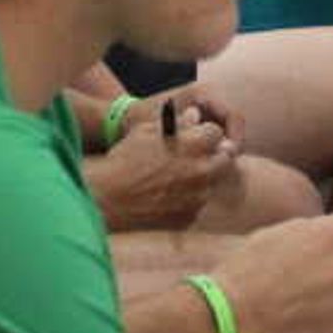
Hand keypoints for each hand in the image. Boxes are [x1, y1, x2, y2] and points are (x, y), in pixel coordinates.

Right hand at [84, 94, 238, 232]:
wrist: (108, 199)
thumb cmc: (123, 160)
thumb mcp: (146, 132)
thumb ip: (177, 123)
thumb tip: (195, 116)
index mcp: (194, 145)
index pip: (216, 132)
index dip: (205, 132)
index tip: (197, 135)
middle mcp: (202, 171)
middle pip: (224, 158)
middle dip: (213, 153)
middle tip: (197, 155)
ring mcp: (197, 197)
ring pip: (211, 183)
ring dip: (202, 177)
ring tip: (176, 177)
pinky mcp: (189, 217)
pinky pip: (197, 204)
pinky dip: (188, 198)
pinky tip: (168, 195)